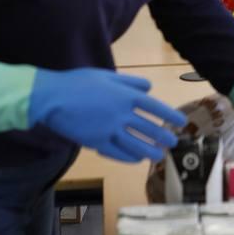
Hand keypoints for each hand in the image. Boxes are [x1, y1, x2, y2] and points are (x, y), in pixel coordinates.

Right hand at [28, 68, 183, 162]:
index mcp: (126, 95)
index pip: (155, 107)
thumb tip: (148, 87)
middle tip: (172, 142)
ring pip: (136, 145)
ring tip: (159, 156)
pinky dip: (129, 157)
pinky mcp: (97, 142)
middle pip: (149, 129)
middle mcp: (122, 114)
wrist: (53, 98)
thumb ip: (130, 82)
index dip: (170, 115)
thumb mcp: (107, 75)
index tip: (180, 122)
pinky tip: (137, 159)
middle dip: (163, 137)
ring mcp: (109, 130)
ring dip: (150, 151)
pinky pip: (117, 153)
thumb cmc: (79, 82)